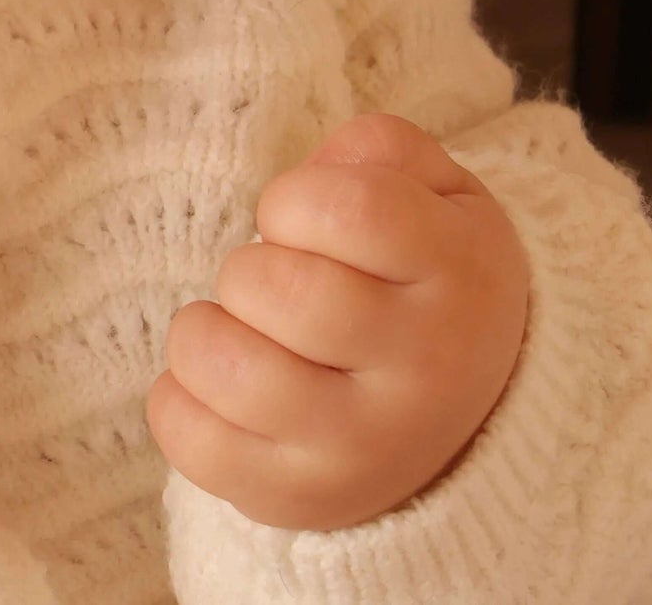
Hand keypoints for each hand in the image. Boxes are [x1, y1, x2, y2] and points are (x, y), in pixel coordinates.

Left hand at [145, 111, 529, 531]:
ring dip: (204, 331)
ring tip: (238, 331)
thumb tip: (320, 169)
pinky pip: (194, 440)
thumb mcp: (433, 191)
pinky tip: (217, 385)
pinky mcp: (305, 499)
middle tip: (271, 283)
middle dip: (248, 267)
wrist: (474, 412)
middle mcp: (424, 370)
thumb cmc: (422, 274)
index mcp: (458, 274)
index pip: (349, 209)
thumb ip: (377, 151)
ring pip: (229, 368)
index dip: (295, 199)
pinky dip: (177, 400)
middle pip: (277, 288)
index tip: (302, 220)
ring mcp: (366, 447)